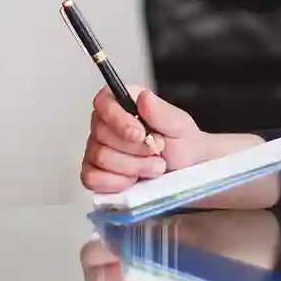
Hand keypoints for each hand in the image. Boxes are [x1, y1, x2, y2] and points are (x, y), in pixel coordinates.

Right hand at [80, 87, 214, 194]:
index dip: (118, 119)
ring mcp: (98, 150)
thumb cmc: (183, 146)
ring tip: (154, 166)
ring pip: (101, 158)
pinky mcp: (95, 175)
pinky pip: (93, 179)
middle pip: (102, 133)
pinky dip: (117, 182)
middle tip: (158, 151)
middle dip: (135, 149)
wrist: (187, 176)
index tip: (140, 134)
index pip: (104, 102)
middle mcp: (107, 125)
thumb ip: (162, 112)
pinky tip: (134, 180)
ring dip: (133, 167)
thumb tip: (144, 98)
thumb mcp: (180, 126)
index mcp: (125, 104)